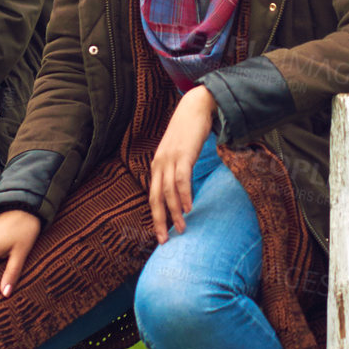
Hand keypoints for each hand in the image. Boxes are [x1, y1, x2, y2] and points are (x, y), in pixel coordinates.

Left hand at [149, 86, 215, 242]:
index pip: (153, 197)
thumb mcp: (179, 153)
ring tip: (181, 228)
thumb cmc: (188, 132)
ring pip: (168, 192)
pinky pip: (181, 179)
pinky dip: (184, 195)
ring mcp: (170, 159)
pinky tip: (189, 207)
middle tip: (165, 240)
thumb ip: (177, 169)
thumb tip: (181, 189)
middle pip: (155, 198)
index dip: (156, 217)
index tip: (161, 234)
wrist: (195, 107)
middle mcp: (159, 164)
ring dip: (174, 212)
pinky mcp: (183, 154)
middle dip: (159, 221)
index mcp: (157, 166)